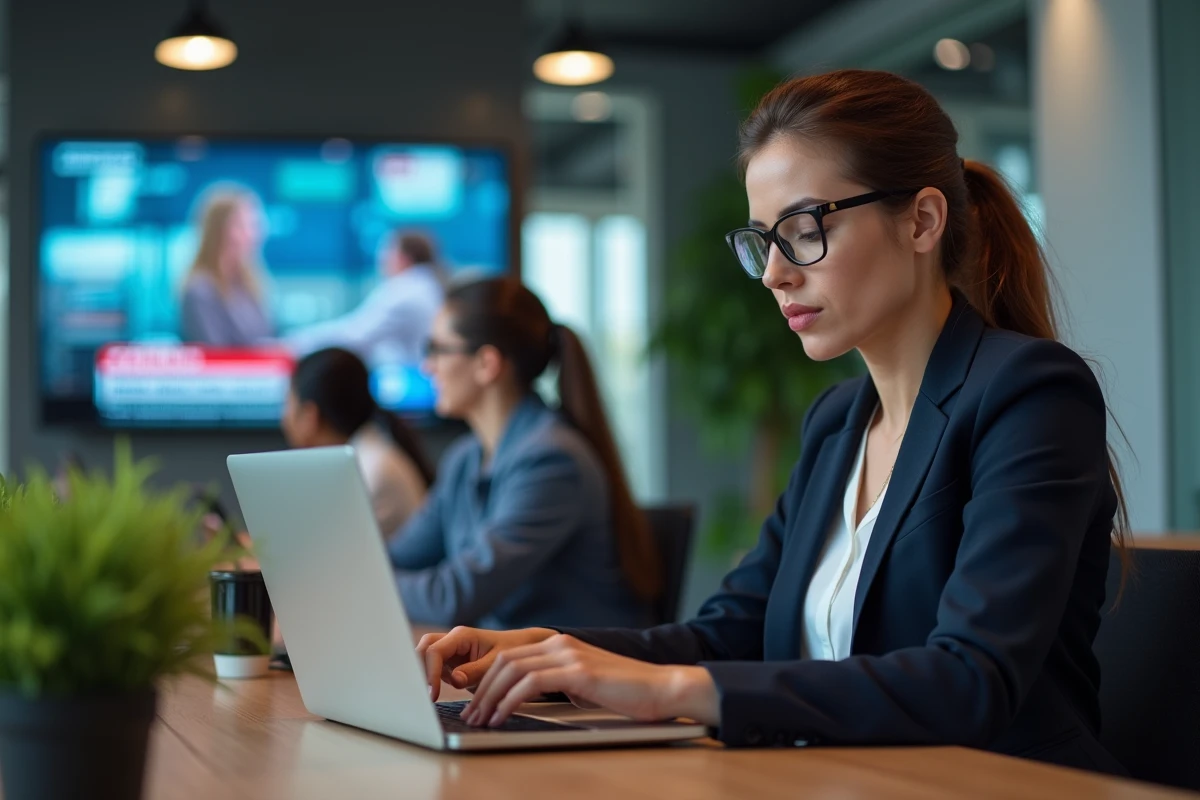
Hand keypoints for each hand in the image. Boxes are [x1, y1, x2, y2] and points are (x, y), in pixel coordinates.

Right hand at [416, 626, 555, 700]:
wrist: (521, 649)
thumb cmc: (512, 652)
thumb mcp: (497, 663)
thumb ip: (475, 670)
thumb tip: (454, 680)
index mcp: (462, 636)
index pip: (435, 651)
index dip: (429, 672)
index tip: (432, 695)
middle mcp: (452, 641)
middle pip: (423, 650)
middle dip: (417, 670)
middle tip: (420, 696)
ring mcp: (450, 652)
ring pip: (424, 658)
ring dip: (422, 676)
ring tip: (422, 698)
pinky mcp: (450, 664)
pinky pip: (433, 670)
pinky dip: (429, 681)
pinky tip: (430, 698)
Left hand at [460, 633, 719, 727]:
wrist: (662, 688)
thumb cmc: (626, 693)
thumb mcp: (583, 685)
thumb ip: (557, 684)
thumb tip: (528, 697)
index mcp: (560, 644)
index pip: (510, 656)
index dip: (486, 679)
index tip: (475, 703)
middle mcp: (560, 643)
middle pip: (504, 660)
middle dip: (482, 689)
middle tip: (471, 715)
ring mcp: (569, 654)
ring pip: (512, 669)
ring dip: (490, 696)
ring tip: (481, 719)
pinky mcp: (578, 671)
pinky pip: (531, 683)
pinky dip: (510, 700)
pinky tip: (503, 717)